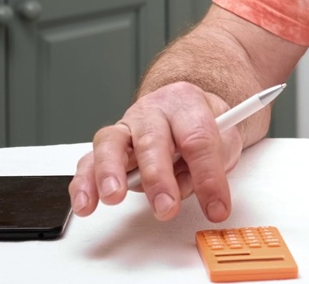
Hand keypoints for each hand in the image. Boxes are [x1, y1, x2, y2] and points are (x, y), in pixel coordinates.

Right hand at [69, 81, 244, 222]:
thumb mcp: (224, 138)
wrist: (184, 108)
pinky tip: (86, 203)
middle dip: (157, 178)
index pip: (198, 138)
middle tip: (166, 207)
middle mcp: (152, 111)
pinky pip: (89, 161)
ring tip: (113, 196)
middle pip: (151, 140)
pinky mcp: (107, 146)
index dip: (208, 176)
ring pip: (111, 144)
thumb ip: (214, 164)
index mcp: (185, 102)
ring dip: (110, 172)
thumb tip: (201, 195)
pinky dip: (84, 183)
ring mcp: (126, 127)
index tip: (217, 206)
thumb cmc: (203, 124)